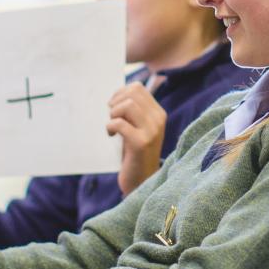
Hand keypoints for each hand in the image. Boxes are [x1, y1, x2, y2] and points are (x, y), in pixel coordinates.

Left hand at [107, 80, 166, 194]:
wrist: (141, 180)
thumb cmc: (134, 151)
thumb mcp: (137, 127)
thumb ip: (133, 110)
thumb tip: (118, 92)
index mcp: (158, 113)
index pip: (138, 88)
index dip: (120, 93)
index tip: (114, 107)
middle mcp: (158, 120)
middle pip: (132, 93)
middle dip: (116, 102)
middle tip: (112, 117)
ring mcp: (152, 131)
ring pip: (128, 105)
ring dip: (114, 114)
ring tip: (113, 126)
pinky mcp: (141, 143)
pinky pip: (120, 123)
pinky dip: (110, 127)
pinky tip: (111, 135)